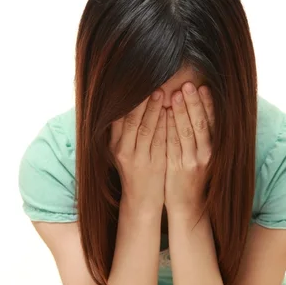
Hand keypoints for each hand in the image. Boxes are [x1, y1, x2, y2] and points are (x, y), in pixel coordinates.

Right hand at [110, 90, 166, 215]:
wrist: (141, 201)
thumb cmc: (135, 171)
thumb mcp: (124, 151)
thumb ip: (124, 131)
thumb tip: (129, 103)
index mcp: (114, 145)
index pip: (118, 117)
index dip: (127, 100)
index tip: (136, 83)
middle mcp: (123, 150)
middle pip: (131, 121)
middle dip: (141, 101)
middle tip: (151, 83)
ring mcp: (138, 158)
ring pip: (146, 130)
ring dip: (153, 110)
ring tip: (161, 93)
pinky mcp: (153, 165)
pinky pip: (160, 142)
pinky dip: (165, 126)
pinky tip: (170, 113)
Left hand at [165, 82, 214, 217]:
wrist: (188, 204)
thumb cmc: (195, 175)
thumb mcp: (205, 155)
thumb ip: (204, 134)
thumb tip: (201, 106)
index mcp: (216, 148)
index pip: (214, 122)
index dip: (208, 104)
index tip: (203, 86)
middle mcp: (207, 154)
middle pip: (201, 124)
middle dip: (194, 103)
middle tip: (188, 85)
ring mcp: (192, 161)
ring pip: (187, 133)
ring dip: (181, 112)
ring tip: (175, 94)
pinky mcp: (178, 168)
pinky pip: (173, 145)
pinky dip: (169, 128)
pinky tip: (165, 115)